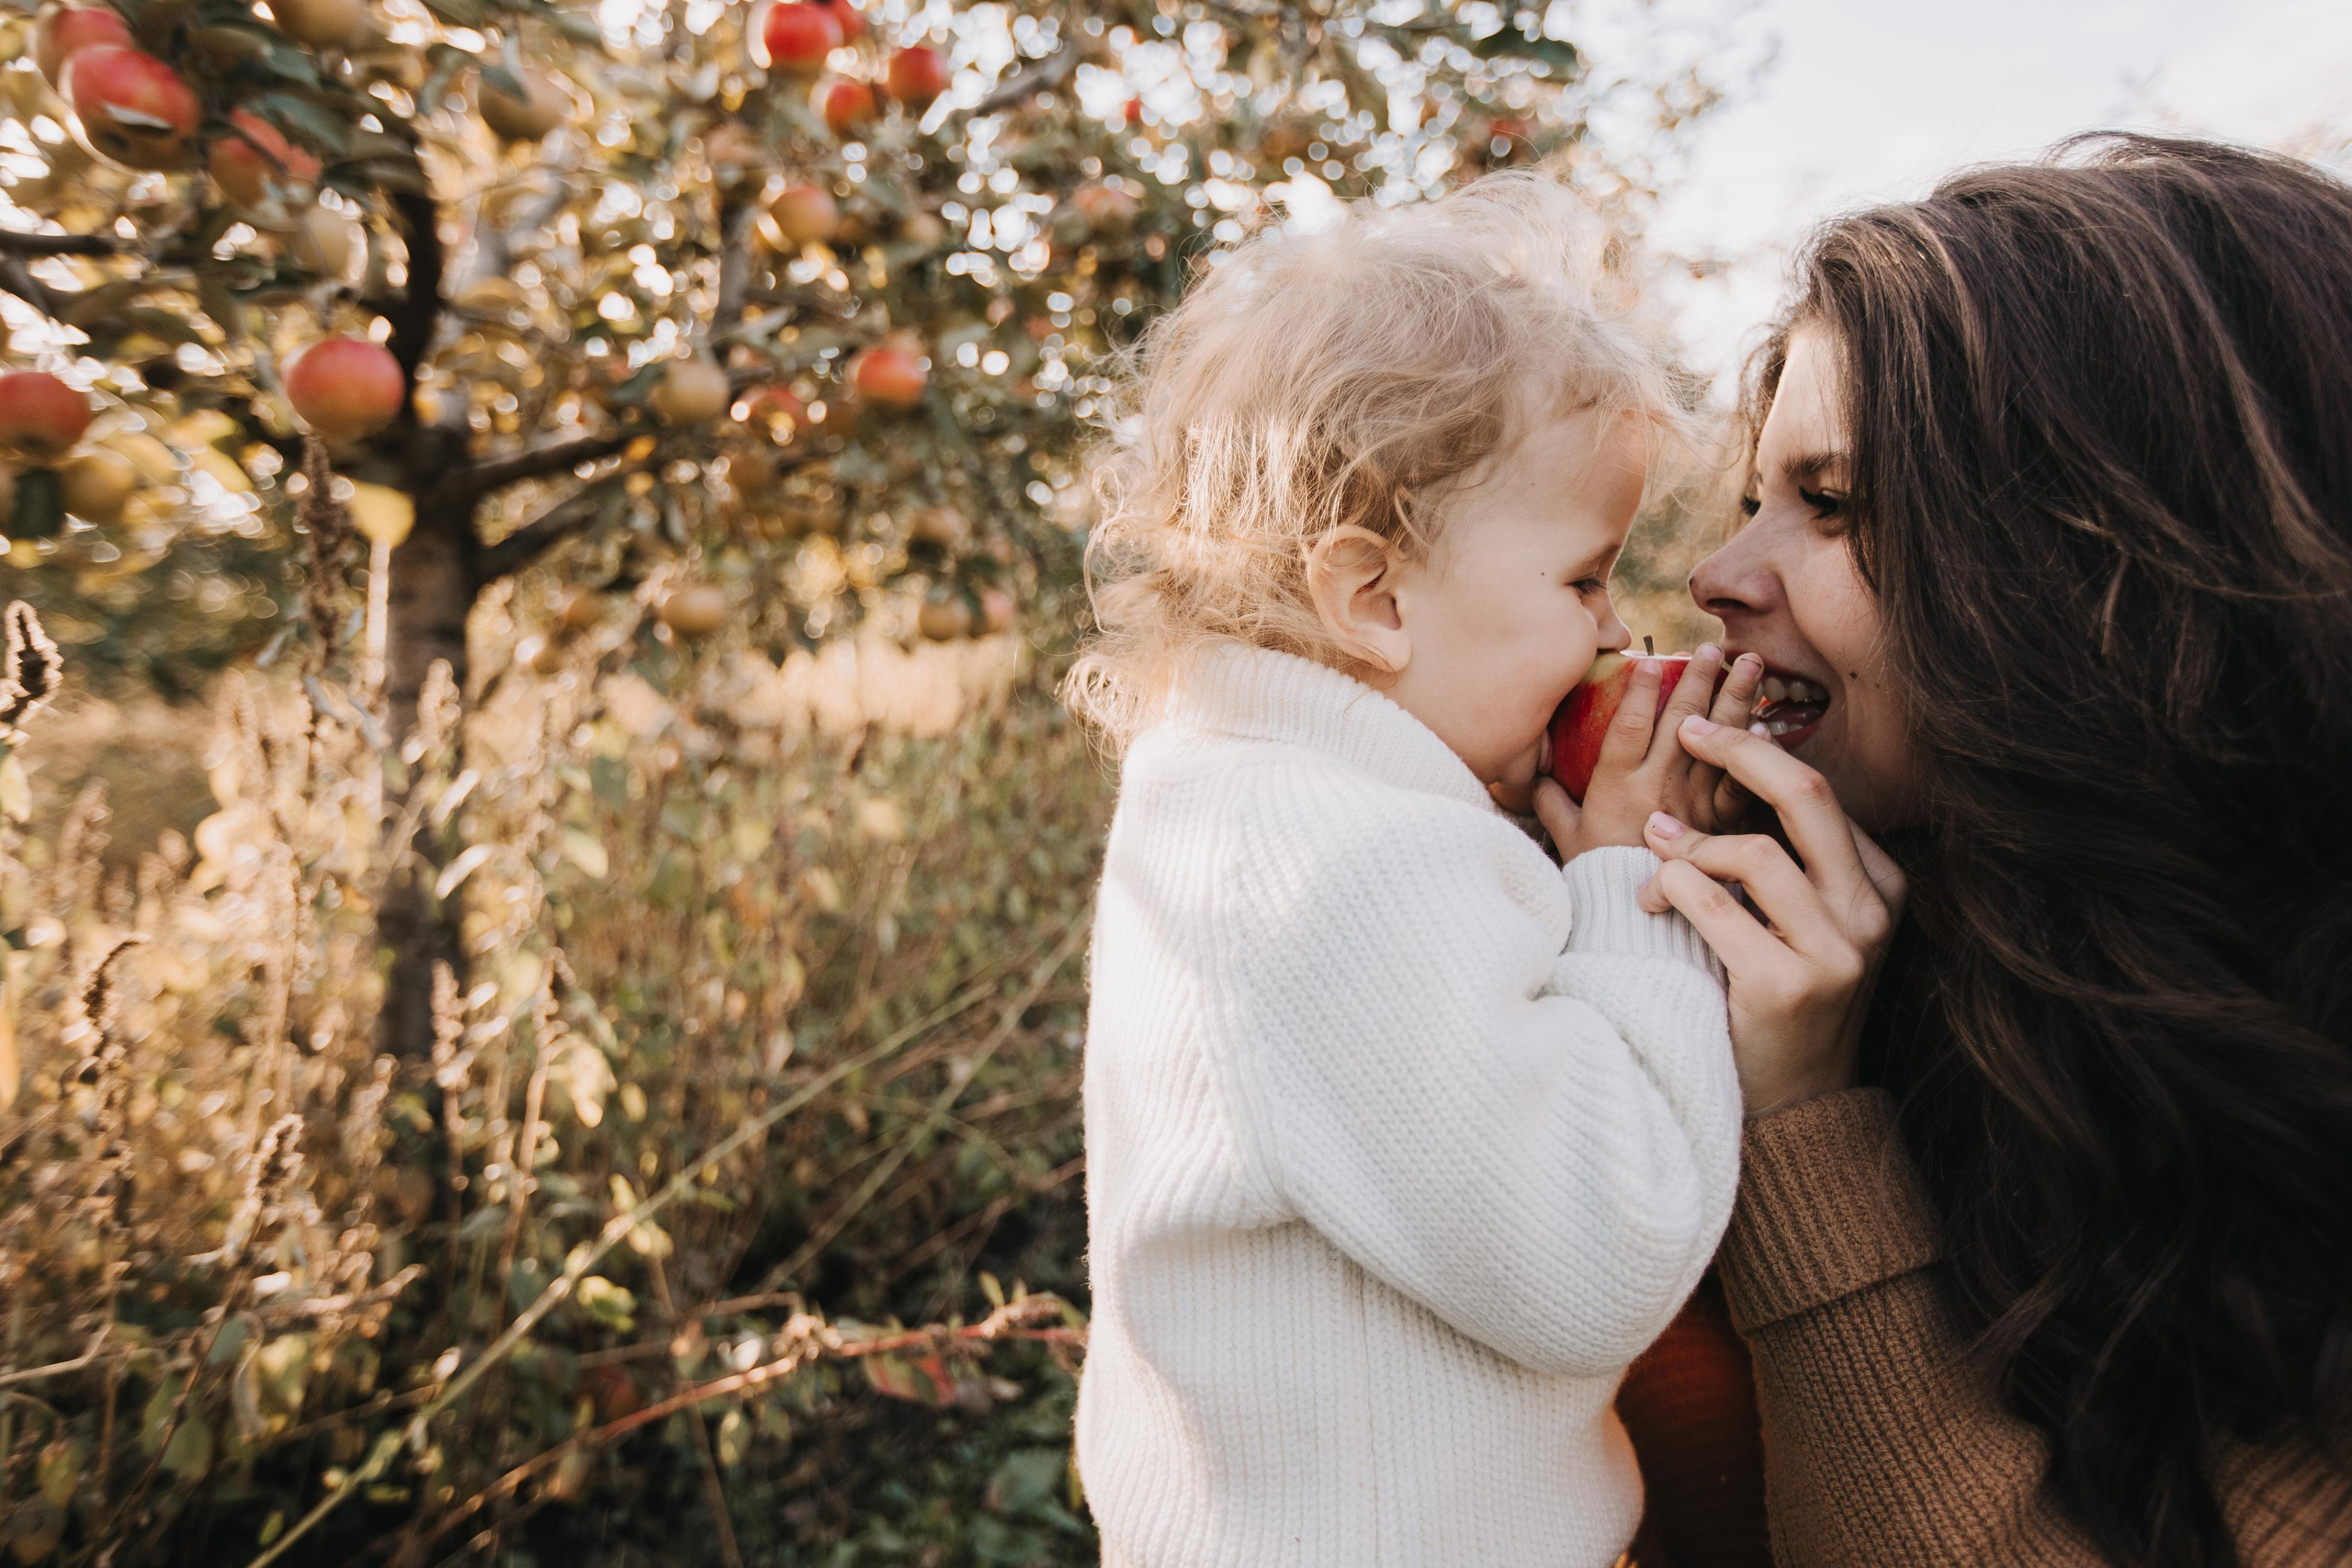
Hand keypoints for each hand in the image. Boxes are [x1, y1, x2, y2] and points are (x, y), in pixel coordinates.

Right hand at [1537, 646, 1768, 858]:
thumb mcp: (1567, 838)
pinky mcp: (1721, 822)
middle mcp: (1658, 786)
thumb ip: (1550, 802)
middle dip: (1699, 678)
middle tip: (1713, 647)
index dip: (1641, 688)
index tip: (1653, 659)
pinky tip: (1766, 726)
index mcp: (1617, 785)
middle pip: (1683, 720)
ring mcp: (1694, 802)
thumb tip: (1529, 776)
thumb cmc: (1600, 877)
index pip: (1631, 724)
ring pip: (1720, 740)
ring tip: (1751, 664)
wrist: (1638, 925)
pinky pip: (1744, 780)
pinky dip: (1758, 753)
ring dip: (1737, 698)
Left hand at [1635, 715, 1908, 1116]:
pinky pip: (1715, 908)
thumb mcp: (1794, 919)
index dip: (1758, 752)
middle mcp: (1869, 912)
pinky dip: (1673, 890)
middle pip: (1807, 796)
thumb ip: (1776, 856)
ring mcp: (1838, 951)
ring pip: (1754, 853)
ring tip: (1653, 863)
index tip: (1708, 730)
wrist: (1793, 1102)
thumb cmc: (1773, 995)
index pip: (1819, 793)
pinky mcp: (1790, 986)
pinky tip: (1650, 901)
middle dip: (1741, 751)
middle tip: (1689, 733)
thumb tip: (1723, 758)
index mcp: (1878, 885)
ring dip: (1688, 848)